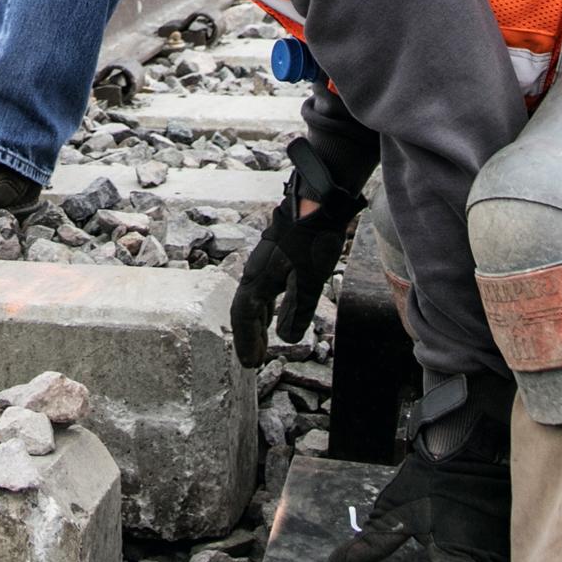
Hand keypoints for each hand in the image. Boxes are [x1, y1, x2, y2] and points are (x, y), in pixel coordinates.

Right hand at [230, 170, 362, 368]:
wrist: (318, 198)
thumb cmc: (312, 237)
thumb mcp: (308, 278)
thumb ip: (298, 310)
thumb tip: (287, 338)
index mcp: (258, 276)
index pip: (243, 315)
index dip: (246, 340)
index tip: (251, 363)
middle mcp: (256, 269)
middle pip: (245, 308)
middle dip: (249, 334)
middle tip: (254, 359)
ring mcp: (266, 260)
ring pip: (255, 297)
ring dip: (257, 320)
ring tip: (264, 339)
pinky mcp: (278, 254)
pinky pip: (265, 286)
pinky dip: (267, 305)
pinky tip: (278, 308)